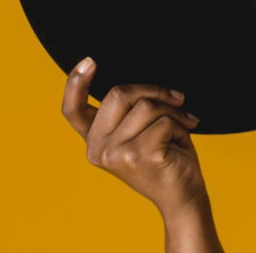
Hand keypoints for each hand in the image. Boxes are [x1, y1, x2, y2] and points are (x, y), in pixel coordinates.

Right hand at [61, 57, 207, 216]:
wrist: (182, 195)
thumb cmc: (166, 156)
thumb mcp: (141, 131)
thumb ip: (130, 111)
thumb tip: (140, 87)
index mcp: (94, 140)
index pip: (73, 110)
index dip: (76, 82)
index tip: (90, 61)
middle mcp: (97, 148)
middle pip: (119, 94)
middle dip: (154, 90)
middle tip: (178, 99)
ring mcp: (115, 154)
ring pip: (147, 106)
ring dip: (173, 111)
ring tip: (182, 126)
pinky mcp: (138, 157)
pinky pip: (164, 120)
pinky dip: (181, 124)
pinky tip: (182, 141)